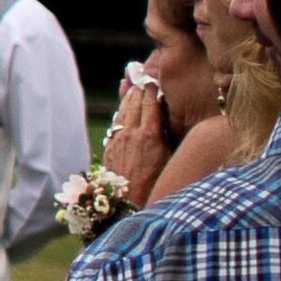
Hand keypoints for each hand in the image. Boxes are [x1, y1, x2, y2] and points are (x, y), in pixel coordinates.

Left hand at [102, 69, 172, 198]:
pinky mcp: (110, 146)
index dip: (152, 91)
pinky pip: (115, 123)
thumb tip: (168, 121)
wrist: (129, 202)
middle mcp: (131, 133)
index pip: (150, 104)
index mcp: (149, 135)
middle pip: (134, 103)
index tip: (154, 81)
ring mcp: (118, 139)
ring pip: (122, 111)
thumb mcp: (170, 159)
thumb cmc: (158, 183)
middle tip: (142, 77)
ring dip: (127, 97)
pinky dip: (119, 111)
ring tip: (131, 84)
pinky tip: (122, 106)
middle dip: (138, 89)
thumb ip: (168, 137)